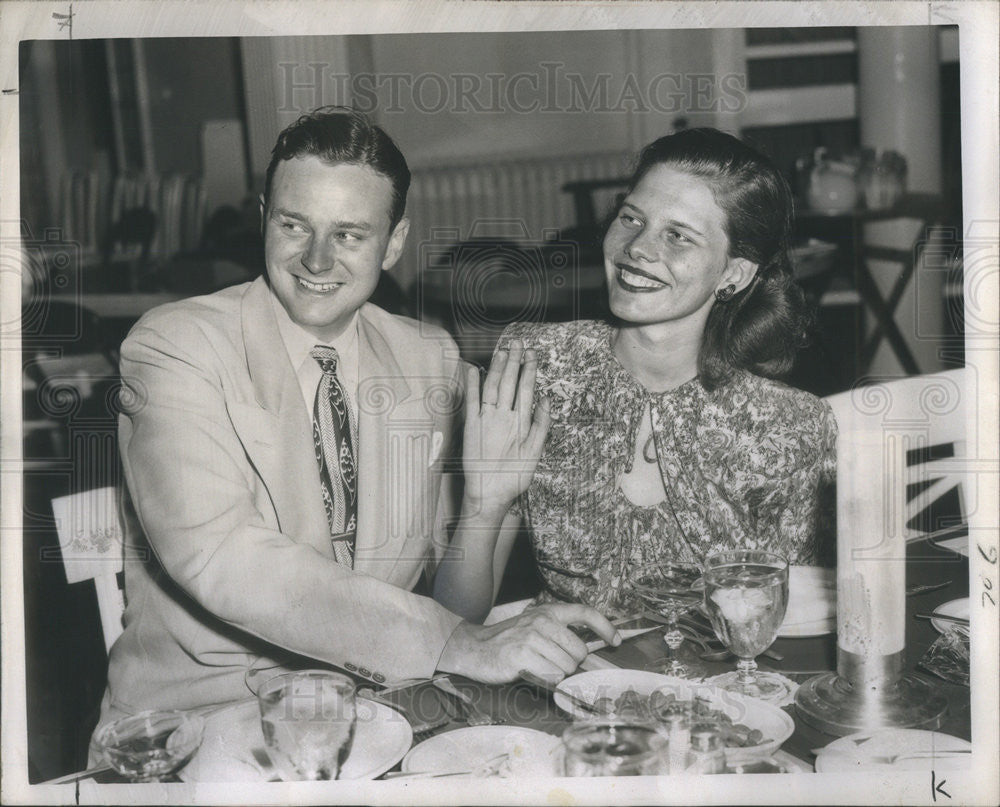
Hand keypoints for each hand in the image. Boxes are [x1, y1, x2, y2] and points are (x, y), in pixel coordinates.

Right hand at [437, 603, 620, 684]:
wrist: (474, 647)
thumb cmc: (508, 642)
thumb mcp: (534, 628)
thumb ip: (559, 634)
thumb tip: (588, 653)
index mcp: (548, 612)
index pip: (585, 613)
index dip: (605, 627)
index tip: (615, 641)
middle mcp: (542, 621)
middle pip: (579, 651)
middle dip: (571, 664)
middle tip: (551, 663)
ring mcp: (532, 637)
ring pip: (566, 667)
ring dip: (556, 674)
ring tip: (537, 667)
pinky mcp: (522, 655)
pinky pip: (551, 676)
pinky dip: (546, 681)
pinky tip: (531, 673)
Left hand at [462, 339, 550, 513]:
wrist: (489, 494)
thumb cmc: (514, 476)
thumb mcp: (535, 452)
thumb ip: (542, 424)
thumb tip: (546, 398)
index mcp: (520, 423)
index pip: (526, 389)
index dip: (529, 369)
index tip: (532, 353)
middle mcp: (503, 417)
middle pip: (509, 383)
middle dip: (514, 361)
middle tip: (518, 342)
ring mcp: (486, 420)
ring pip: (493, 387)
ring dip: (498, 367)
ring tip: (503, 350)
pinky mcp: (470, 426)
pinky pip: (471, 401)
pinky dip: (472, 384)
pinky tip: (474, 369)